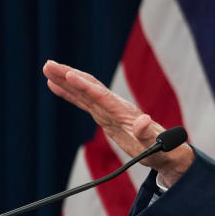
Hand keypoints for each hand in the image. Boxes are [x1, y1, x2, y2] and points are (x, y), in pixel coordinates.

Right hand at [42, 60, 193, 184]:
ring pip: (83, 91)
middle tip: (48, 64)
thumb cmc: (163, 150)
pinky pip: (83, 101)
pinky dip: (69, 93)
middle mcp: (115, 106)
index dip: (84, 86)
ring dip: (65, 80)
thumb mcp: (156, 146)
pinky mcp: (105, 116)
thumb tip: (143, 122)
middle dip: (69, 75)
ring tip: (47, 68)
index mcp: (124, 112)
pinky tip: (55, 86)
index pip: (101, 96)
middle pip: (89, 87)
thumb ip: (148, 134)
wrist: (167, 150)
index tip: (69, 74)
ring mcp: (109, 110)